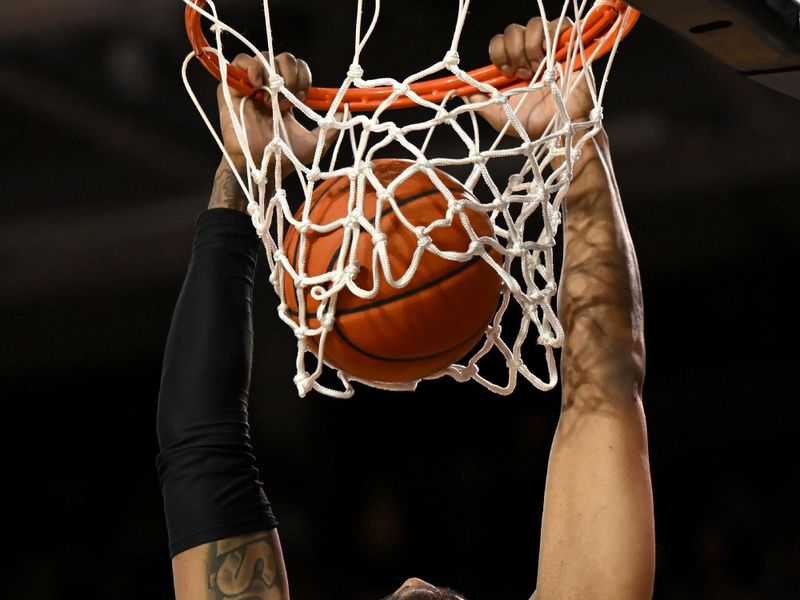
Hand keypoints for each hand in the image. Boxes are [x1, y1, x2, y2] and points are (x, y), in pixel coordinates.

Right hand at [217, 51, 336, 173]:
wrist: (262, 168)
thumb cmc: (285, 159)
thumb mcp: (315, 142)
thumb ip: (332, 127)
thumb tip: (347, 111)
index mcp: (286, 96)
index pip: (297, 68)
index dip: (303, 76)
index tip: (304, 99)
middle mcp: (268, 88)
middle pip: (283, 58)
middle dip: (291, 75)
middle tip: (289, 101)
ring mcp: (250, 86)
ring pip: (263, 56)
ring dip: (273, 74)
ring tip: (272, 100)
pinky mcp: (231, 88)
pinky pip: (238, 61)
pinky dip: (250, 67)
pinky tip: (257, 85)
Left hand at [467, 17, 594, 139]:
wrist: (559, 131)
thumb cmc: (533, 125)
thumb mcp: (499, 117)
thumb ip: (480, 102)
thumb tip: (458, 91)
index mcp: (514, 66)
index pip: (499, 42)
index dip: (498, 52)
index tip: (504, 72)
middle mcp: (531, 55)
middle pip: (514, 30)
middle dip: (512, 50)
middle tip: (521, 74)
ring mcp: (550, 49)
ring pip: (534, 24)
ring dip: (530, 46)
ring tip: (536, 70)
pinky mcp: (571, 47)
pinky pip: (560, 24)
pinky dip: (551, 36)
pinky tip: (550, 59)